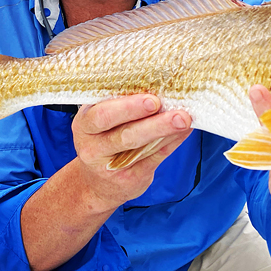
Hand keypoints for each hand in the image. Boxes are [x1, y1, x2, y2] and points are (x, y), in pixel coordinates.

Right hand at [73, 95, 192, 210]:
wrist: (97, 184)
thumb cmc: (104, 140)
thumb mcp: (101, 123)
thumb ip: (122, 106)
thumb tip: (159, 86)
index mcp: (85, 125)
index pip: (102, 115)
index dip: (127, 107)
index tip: (152, 99)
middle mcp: (93, 147)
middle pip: (124, 134)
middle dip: (152, 123)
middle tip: (175, 112)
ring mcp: (111, 167)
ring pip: (141, 148)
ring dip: (165, 131)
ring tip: (185, 119)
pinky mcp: (130, 179)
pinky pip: (154, 158)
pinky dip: (171, 142)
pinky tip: (184, 131)